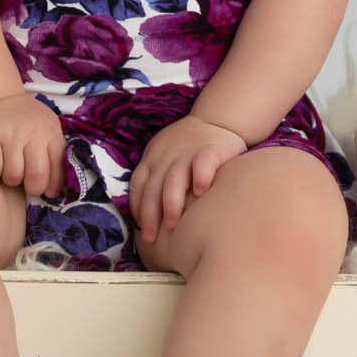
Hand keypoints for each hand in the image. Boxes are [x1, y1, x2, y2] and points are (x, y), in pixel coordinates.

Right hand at [0, 92, 64, 198]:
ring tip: (9, 169)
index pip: (59, 167)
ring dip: (10, 179)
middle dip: (33, 188)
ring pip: (13, 175)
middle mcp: (32, 132)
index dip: (54, 186)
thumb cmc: (25, 121)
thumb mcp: (46, 130)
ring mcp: (9, 134)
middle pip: (36, 175)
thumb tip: (55, 189)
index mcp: (50, 132)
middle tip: (27, 186)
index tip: (47, 191)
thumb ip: (54, 154)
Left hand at [128, 115, 247, 246]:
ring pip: (174, 179)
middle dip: (150, 215)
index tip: (139, 228)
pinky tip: (201, 192)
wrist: (219, 118)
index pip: (139, 185)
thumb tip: (146, 215)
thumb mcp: (165, 155)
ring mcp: (188, 152)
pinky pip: (203, 163)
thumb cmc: (190, 146)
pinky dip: (200, 177)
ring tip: (172, 225)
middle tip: (151, 238)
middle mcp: (166, 156)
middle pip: (153, 187)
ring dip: (171, 203)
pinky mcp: (211, 149)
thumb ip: (157, 177)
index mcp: (153, 158)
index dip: (137, 207)